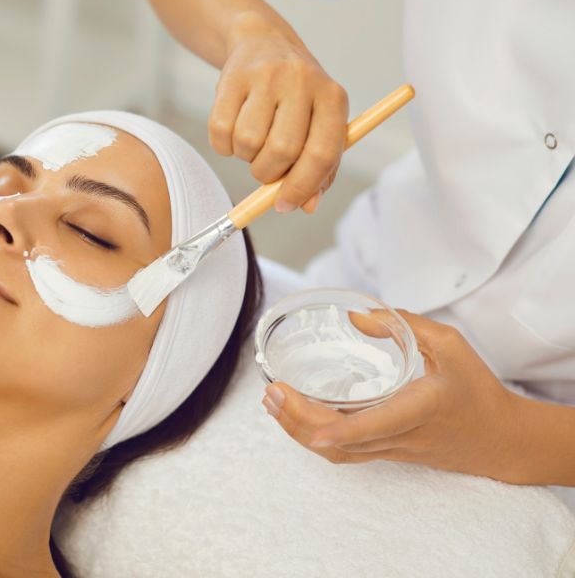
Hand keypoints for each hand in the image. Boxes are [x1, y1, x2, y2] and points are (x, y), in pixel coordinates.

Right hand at [210, 11, 348, 213]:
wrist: (263, 43)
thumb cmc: (296, 100)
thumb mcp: (317, 127)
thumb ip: (318, 169)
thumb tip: (306, 205)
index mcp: (333, 98)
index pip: (322, 153)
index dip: (302, 187)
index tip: (284, 205)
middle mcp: (302, 81)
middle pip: (282, 150)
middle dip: (268, 173)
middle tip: (264, 169)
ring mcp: (266, 75)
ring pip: (247, 142)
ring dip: (244, 156)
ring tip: (251, 142)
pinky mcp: (233, 76)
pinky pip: (220, 131)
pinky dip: (223, 144)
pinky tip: (233, 130)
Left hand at [261, 309, 522, 481]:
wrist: (498, 439)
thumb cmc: (475, 389)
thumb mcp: (451, 345)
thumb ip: (404, 326)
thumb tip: (355, 317)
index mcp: (420, 409)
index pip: (376, 426)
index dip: (342, 431)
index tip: (313, 428)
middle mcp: (401, 436)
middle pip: (342, 442)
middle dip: (300, 422)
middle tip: (271, 394)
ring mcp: (391, 449)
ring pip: (338, 453)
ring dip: (300, 432)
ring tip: (273, 404)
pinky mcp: (385, 453)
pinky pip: (344, 453)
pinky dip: (315, 438)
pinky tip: (295, 417)